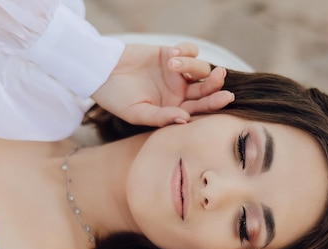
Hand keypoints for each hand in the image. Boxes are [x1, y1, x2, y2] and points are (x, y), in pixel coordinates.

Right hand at [90, 42, 233, 126]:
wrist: (101, 73)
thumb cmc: (117, 98)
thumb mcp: (137, 113)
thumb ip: (161, 118)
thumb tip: (186, 120)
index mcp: (175, 109)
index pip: (200, 108)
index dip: (214, 103)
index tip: (226, 97)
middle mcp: (179, 93)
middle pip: (206, 88)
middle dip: (215, 83)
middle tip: (219, 76)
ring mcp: (177, 73)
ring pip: (200, 69)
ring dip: (191, 65)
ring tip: (171, 63)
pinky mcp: (170, 54)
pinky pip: (190, 50)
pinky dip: (186, 50)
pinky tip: (171, 54)